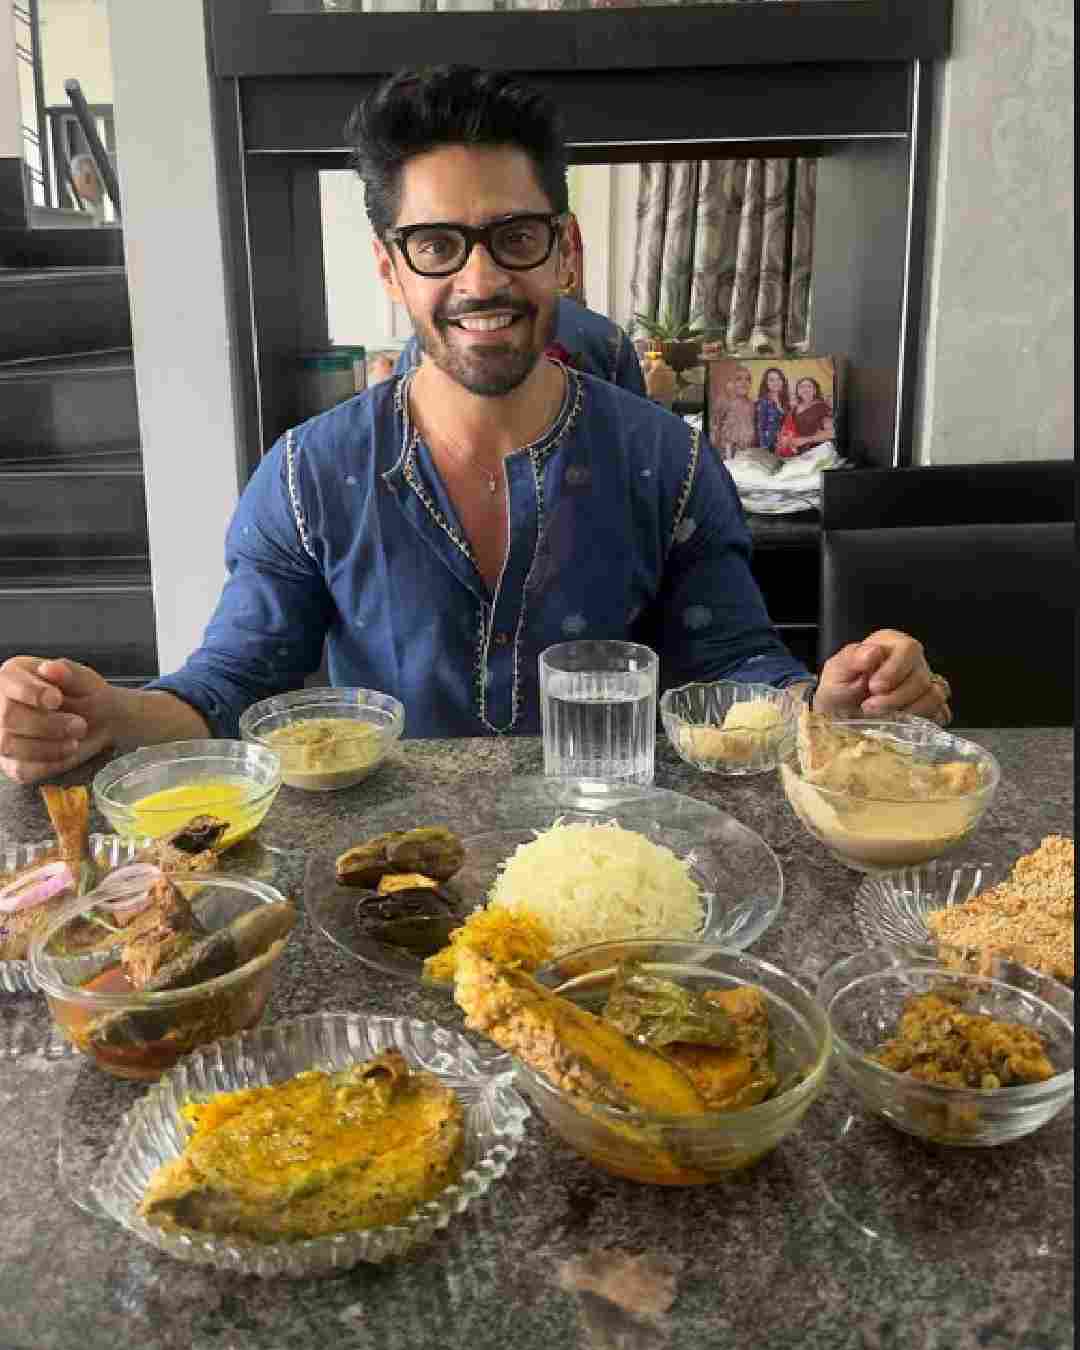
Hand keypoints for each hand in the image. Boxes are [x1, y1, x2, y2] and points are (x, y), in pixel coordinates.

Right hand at [0, 657, 117, 783]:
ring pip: (9, 745)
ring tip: (75, 742)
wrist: (102, 721)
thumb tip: (50, 668)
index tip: (56, 700)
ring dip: (47, 747)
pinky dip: (48, 764)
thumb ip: (68, 672)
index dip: (32, 693)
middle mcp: (0, 705)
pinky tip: (68, 754)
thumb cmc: (86, 695)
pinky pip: (20, 770)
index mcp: (13, 677)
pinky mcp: (11, 763)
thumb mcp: (84, 679)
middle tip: (79, 725)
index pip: (9, 683)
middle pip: (8, 718)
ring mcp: (2, 736)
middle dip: (47, 724)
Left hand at [813, 630, 950, 724]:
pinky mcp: (930, 707)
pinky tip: (902, 724)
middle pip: (921, 676)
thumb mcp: (835, 672)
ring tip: (884, 717)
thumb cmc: (839, 689)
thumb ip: (851, 659)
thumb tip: (873, 652)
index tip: (874, 687)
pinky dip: (923, 720)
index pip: (908, 649)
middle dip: (896, 697)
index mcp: (891, 644)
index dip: (894, 670)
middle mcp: (913, 661)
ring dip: (909, 711)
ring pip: (934, 695)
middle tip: (870, 707)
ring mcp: (925, 684)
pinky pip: (940, 712)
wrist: (840, 716)